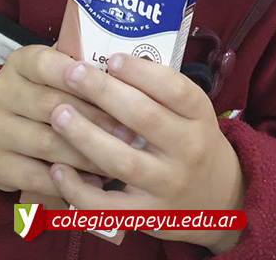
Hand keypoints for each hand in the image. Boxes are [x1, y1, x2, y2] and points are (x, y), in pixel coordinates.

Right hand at [0, 45, 124, 197]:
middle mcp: (0, 92)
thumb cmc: (54, 93)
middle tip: (130, 133)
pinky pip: (36, 176)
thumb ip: (85, 72)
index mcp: (20, 62)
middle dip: (96, 121)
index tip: (112, 85)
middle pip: (52, 106)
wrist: (13, 127)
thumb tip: (128, 75)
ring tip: (119, 159)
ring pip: (48, 144)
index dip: (78, 75)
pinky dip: (69, 181)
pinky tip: (95, 183)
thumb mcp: (64, 72)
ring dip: (88, 155)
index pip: (47, 64)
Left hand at [48, 54, 244, 251]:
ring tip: (59, 113)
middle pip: (144, 117)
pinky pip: (108, 206)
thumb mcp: (191, 112)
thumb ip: (159, 91)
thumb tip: (107, 62)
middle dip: (103, 92)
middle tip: (73, 74)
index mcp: (200, 117)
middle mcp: (188, 150)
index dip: (141, 72)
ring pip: (122, 160)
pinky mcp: (148, 216)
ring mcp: (168, 185)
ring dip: (85, 135)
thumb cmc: (191, 141)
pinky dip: (79, 189)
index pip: (174, 88)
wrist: (218, 200)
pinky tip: (57, 168)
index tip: (112, 59)